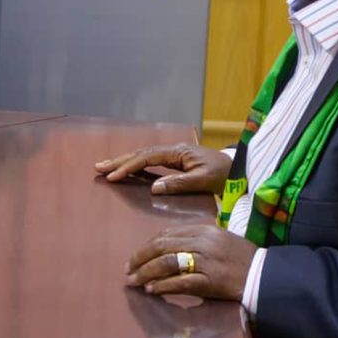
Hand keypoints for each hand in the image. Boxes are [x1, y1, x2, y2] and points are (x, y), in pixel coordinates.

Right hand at [94, 143, 231, 194]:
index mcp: (179, 153)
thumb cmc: (223, 175)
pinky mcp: (179, 160)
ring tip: (107, 167)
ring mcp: (176, 154)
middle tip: (98, 167)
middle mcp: (175, 150)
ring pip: (145, 155)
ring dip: (126, 161)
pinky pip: (152, 160)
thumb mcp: (203, 181)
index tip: (112, 176)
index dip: (128, 166)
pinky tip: (129, 169)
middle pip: (142, 153)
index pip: (147, 158)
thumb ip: (179, 184)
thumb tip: (153, 187)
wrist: (239, 169)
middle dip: (120, 160)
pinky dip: (137, 164)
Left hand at [125, 225, 257, 301]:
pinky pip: (179, 283)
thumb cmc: (241, 255)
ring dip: (146, 273)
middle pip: (162, 246)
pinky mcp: (209, 280)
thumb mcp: (219, 237)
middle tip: (128, 269)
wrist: (262, 272)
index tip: (136, 256)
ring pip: (167, 263)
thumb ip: (196, 238)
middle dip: (141, 258)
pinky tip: (152, 289)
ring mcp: (205, 261)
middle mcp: (203, 242)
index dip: (147, 245)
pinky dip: (163, 286)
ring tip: (134, 281)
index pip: (167, 234)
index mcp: (204, 229)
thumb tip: (168, 246)